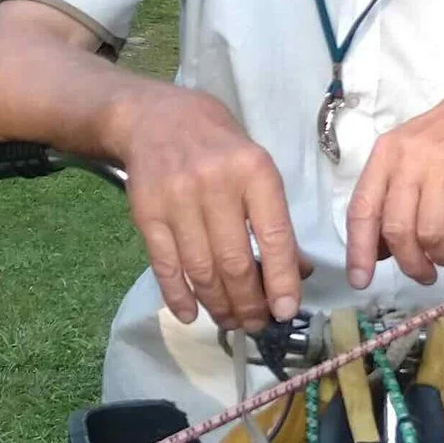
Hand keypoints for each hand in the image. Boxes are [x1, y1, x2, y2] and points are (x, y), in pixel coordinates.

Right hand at [112, 89, 301, 331]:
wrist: (155, 118)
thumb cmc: (218, 145)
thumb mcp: (256, 166)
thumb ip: (274, 217)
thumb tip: (297, 272)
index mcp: (253, 170)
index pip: (273, 236)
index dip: (281, 280)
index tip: (286, 311)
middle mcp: (215, 183)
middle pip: (234, 261)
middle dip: (249, 303)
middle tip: (257, 324)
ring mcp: (177, 199)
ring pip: (201, 270)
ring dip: (218, 305)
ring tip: (231, 321)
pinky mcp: (146, 213)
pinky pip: (166, 265)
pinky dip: (179, 296)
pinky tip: (191, 314)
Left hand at [345, 76, 443, 287]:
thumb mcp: (410, 158)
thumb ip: (391, 198)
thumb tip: (377, 251)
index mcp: (385, 156)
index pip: (362, 209)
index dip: (359, 250)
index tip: (361, 281)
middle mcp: (407, 160)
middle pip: (397, 229)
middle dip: (410, 262)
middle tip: (423, 275)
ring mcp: (440, 166)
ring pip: (429, 232)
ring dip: (440, 258)